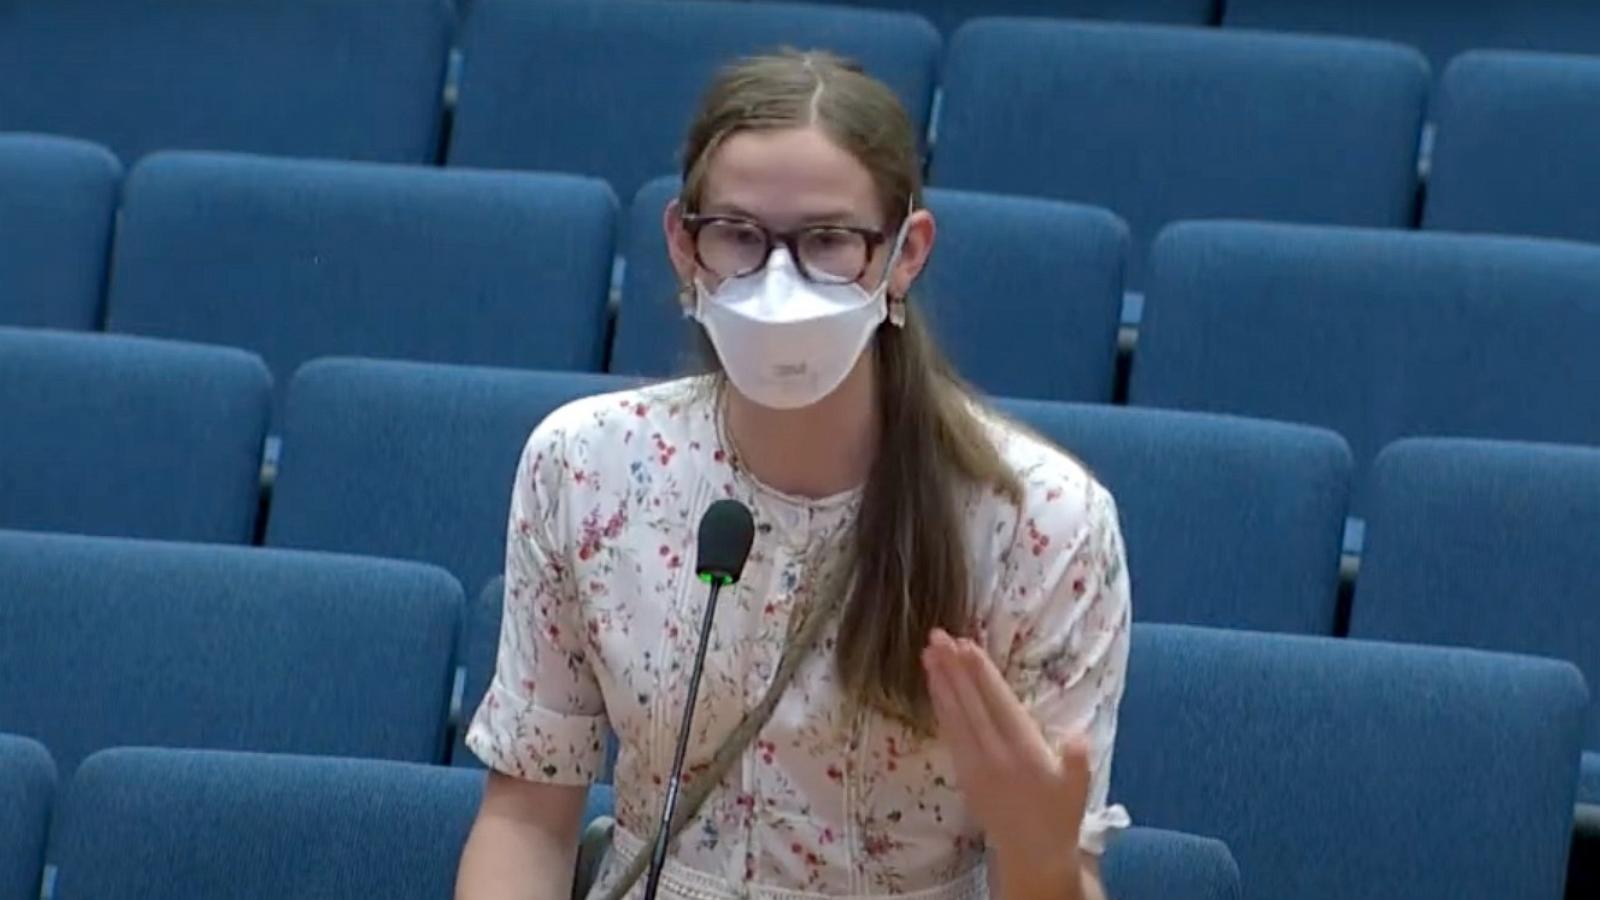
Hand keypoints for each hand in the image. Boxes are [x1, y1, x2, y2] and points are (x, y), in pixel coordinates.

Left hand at [922, 628, 1089, 898]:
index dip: (981, 674)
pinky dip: (940, 707)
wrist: (1033, 855)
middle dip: (953, 669)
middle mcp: (994, 755)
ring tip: (928, 653)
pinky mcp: (964, 773)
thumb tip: (1077, 736)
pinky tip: (934, 688)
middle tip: (937, 636)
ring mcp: (975, 764)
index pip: (998, 704)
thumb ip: (1077, 761)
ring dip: (940, 683)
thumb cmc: (1060, 815)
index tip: (966, 646)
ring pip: (954, 716)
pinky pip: (949, 733)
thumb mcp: (1079, 789)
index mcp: (1024, 752)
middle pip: (970, 704)